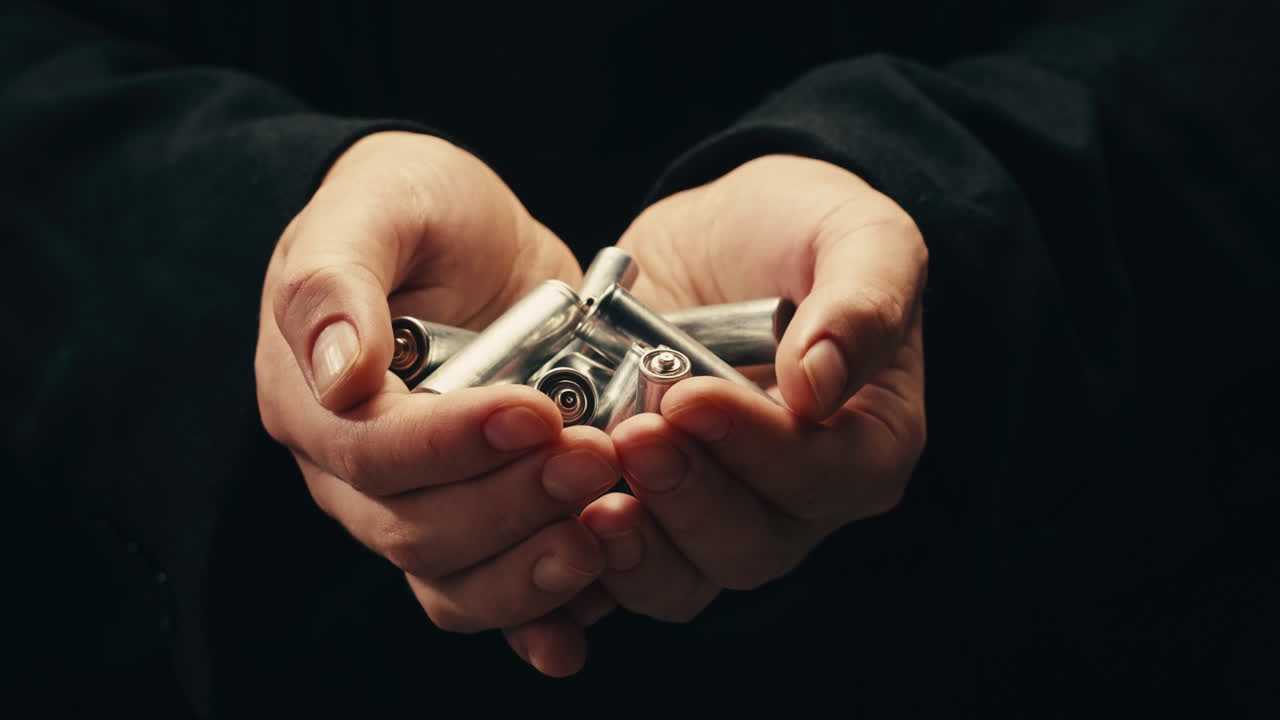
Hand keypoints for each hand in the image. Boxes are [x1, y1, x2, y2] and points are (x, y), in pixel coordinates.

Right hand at [254, 132, 620, 674]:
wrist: (471, 233)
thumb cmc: (414, 206)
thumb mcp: (378, 203)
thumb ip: (337, 279)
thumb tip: (337, 374)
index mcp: (315, 399)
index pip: (371, 453)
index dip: (452, 445)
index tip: (534, 412)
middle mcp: (359, 470)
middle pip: (420, 529)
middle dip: (512, 502)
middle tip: (595, 456)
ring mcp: (420, 502)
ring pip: (456, 578)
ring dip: (534, 568)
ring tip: (608, 524)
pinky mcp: (484, 514)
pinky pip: (496, 593)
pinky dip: (539, 619)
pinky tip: (581, 624)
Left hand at [504, 154, 926, 660]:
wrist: (715, 238)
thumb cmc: (801, 230)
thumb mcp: (856, 234)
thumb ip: (861, 301)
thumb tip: (820, 385)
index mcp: (867, 443)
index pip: (822, 476)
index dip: (756, 449)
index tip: (691, 397)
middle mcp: (797, 500)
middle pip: (749, 543)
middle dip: (686, 496)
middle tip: (633, 434)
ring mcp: (717, 516)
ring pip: (683, 575)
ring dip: (634, 546)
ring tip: (588, 499)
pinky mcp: (647, 511)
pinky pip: (616, 570)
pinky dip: (581, 562)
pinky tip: (546, 527)